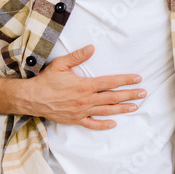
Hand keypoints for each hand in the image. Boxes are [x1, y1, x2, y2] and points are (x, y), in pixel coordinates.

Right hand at [25, 45, 144, 129]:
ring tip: (135, 107)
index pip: (110, 82)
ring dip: (122, 109)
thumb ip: (77, 57)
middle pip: (112, 97)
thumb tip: (92, 48)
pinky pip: (92, 124)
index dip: (125, 80)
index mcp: (84, 85)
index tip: (137, 79)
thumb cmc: (46, 80)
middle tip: (143, 93)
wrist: (31, 98)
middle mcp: (85, 100)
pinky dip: (103, 125)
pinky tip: (113, 123)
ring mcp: (81, 111)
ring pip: (106, 111)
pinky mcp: (75, 120)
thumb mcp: (60, 64)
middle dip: (129, 95)